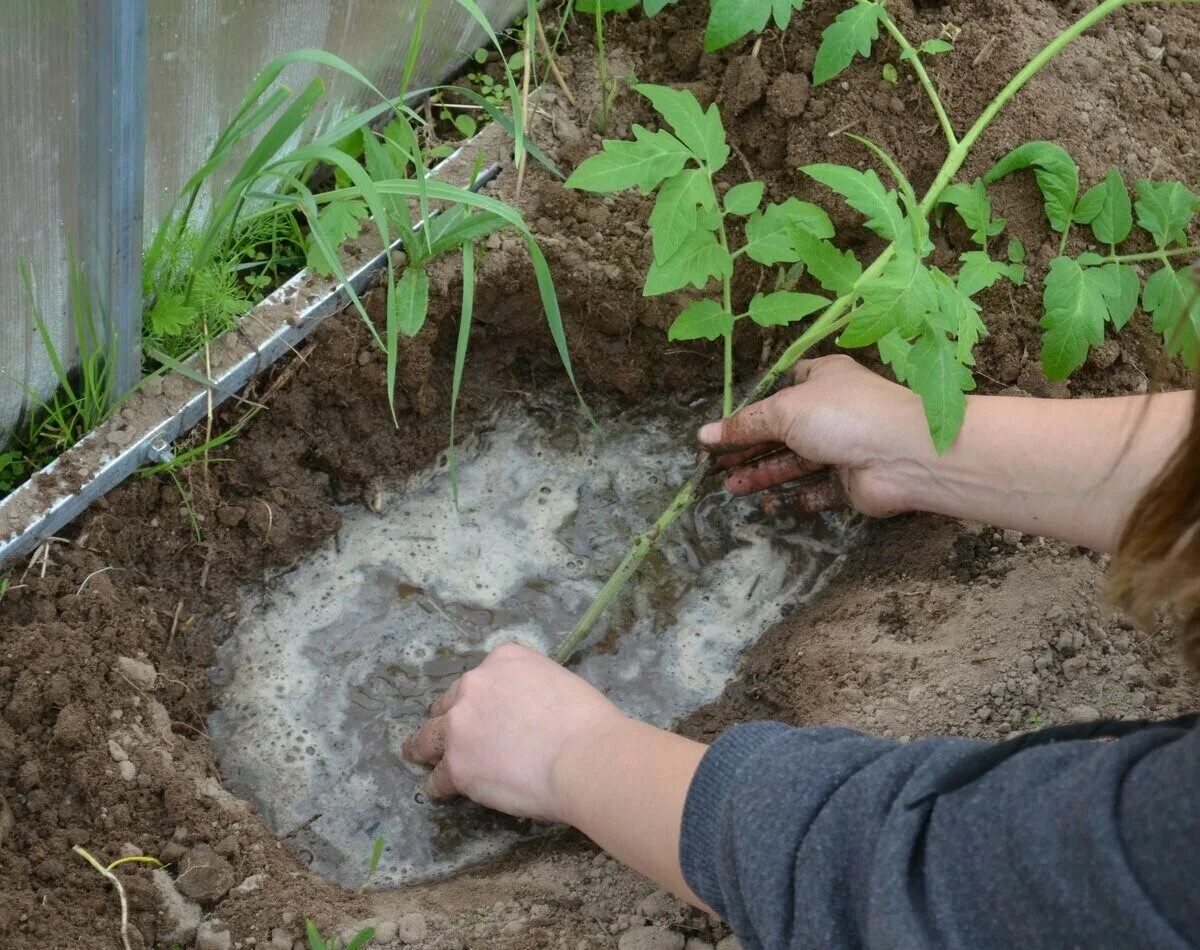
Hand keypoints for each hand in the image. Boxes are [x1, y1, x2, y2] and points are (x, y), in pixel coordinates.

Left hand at [402, 643, 627, 822]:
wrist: (584, 756)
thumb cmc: (587, 721)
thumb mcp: (558, 680)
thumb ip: (530, 689)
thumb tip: (527, 712)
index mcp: (504, 659)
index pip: (482, 676)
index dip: (481, 697)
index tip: (484, 710)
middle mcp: (475, 684)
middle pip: (449, 702)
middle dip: (450, 717)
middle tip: (452, 733)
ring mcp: (461, 725)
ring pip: (429, 736)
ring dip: (423, 746)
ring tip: (416, 755)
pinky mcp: (457, 765)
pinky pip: (438, 777)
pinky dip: (437, 785)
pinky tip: (437, 791)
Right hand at [698, 355, 930, 517]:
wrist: (903, 454)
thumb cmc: (842, 414)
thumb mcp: (784, 410)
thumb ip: (745, 425)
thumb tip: (704, 435)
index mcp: (822, 379)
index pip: (781, 390)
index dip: (751, 409)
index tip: (722, 428)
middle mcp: (833, 411)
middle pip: (783, 431)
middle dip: (750, 449)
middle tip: (717, 466)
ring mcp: (843, 448)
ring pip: (796, 463)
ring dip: (764, 474)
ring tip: (732, 487)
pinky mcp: (851, 482)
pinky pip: (816, 491)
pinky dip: (793, 498)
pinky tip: (768, 506)